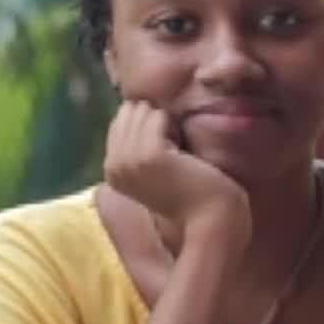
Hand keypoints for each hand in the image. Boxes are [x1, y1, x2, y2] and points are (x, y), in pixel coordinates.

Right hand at [102, 100, 250, 251]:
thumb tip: (141, 103)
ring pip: (144, 109)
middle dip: (156, 119)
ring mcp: (129, 160)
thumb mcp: (159, 167)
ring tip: (179, 154)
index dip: (150, 124)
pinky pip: (159, 116)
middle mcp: (114, 165)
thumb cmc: (193, 192)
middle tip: (176, 153)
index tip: (168, 153)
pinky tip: (184, 153)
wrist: (211, 219)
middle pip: (131, 110)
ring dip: (168, 121)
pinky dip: (176, 125)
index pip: (122, 119)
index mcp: (112, 170)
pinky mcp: (149, 155)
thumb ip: (142, 143)